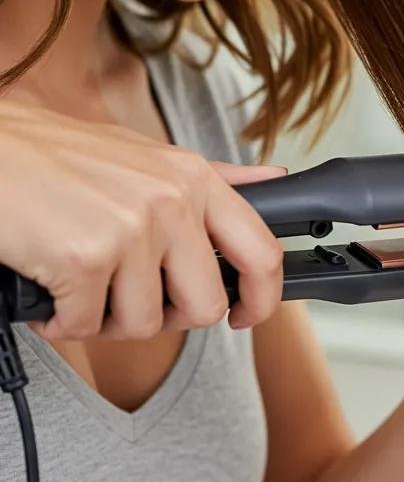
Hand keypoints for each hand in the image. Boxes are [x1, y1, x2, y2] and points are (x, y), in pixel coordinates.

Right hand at [0, 100, 286, 339]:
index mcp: (195, 179)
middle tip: (130, 299)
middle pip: (205, 306)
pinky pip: (86, 326)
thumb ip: (215, 177)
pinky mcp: (85, 257)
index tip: (244, 317)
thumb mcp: (149, 156)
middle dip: (168, 317)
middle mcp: (171, 202)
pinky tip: (49, 291)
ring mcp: (131, 230)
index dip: (262, 299)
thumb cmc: (58, 156)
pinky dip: (62, 320)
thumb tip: (275, 179)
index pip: (262, 252)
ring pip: (145, 324)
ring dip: (106, 319)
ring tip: (81, 286)